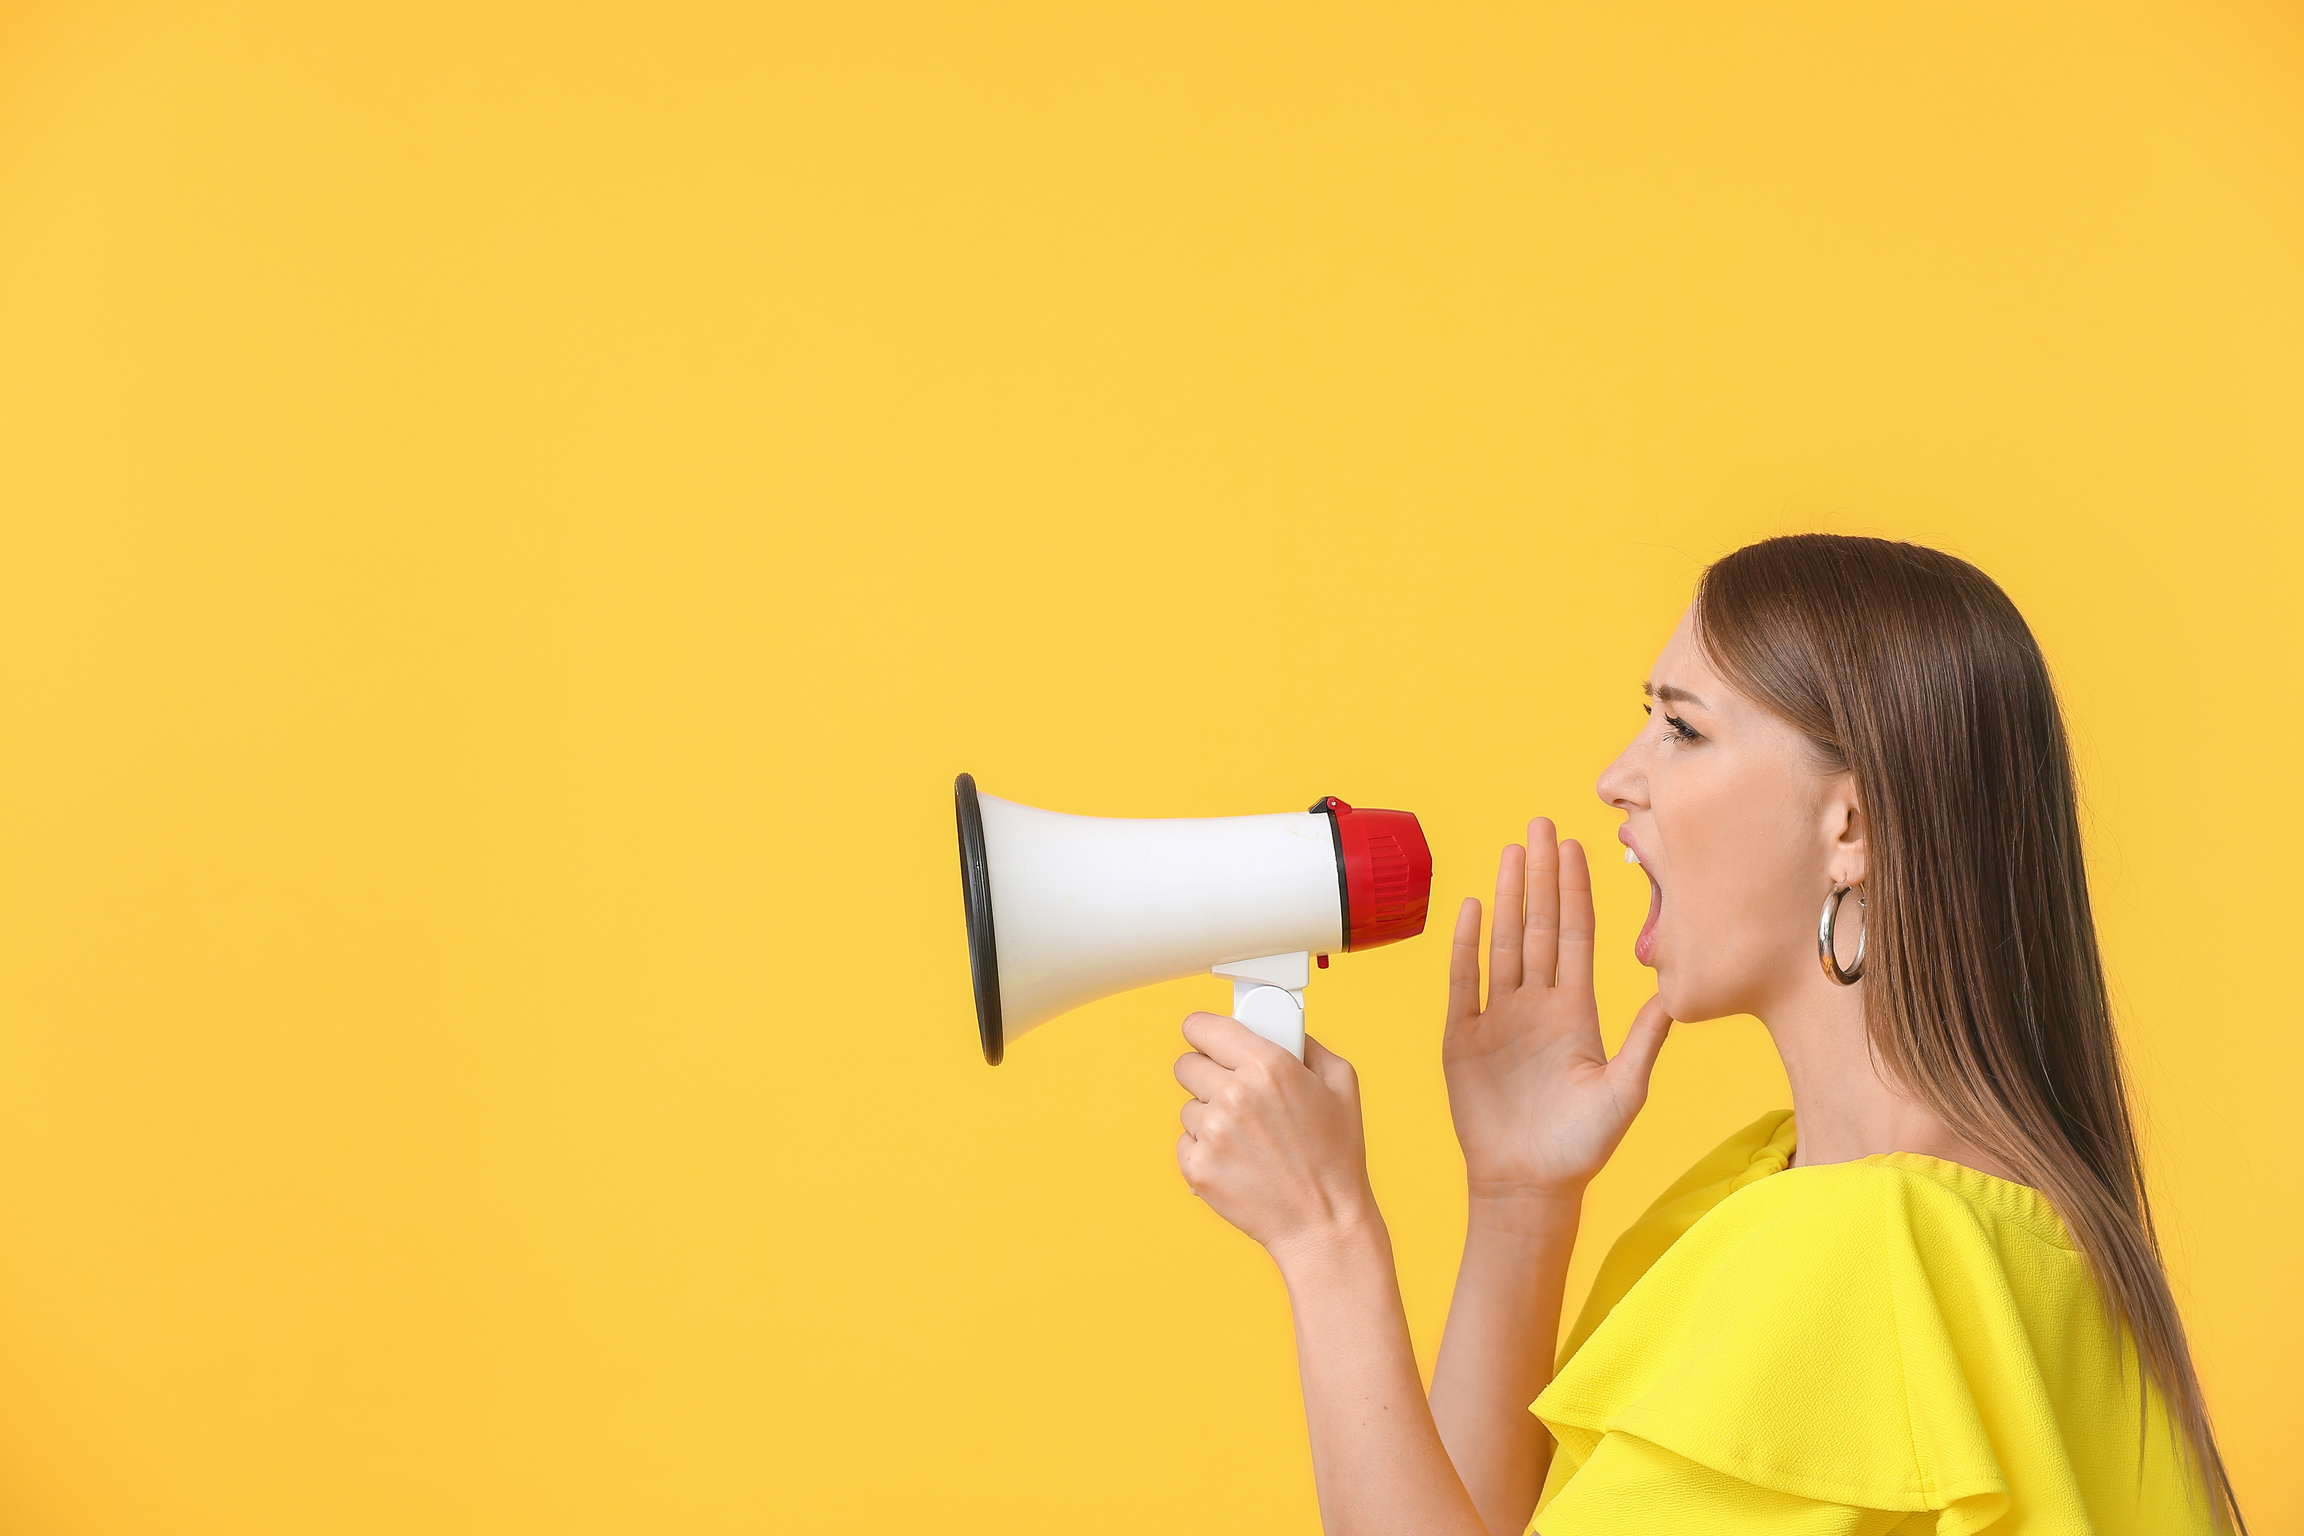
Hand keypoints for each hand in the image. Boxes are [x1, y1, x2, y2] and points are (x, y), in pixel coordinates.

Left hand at [1174, 1014, 1381, 1262]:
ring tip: (1247, 1138)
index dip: (1204, 1032)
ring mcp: (1212, 1133)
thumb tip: (1281, 1026)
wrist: (1324, 1223)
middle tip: (1233, 1092)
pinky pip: (1185, 1141)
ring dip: (1209, 1116)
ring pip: (1188, 1106)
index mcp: (1268, 1066)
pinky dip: (1205, 1150)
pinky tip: (1238, 1161)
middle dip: (1207, 1074)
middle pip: (1186, 1065)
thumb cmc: (1336, 1156)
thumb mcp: (1341, 1084)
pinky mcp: (1197, 1167)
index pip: (1201, 1027)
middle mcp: (1235, 1095)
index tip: (1206, 1039)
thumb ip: (1306, 1045)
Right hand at [1442, 819, 1672, 1201]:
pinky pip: (1465, 981)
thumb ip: (1644, 1042)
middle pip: (1539, 926)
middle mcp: (1538, 1005)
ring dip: (1509, 897)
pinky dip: (1467, 944)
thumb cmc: (1581, 1146)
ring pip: (1504, 943)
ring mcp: (1499, 1017)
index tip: (1576, 847)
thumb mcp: (1625, 1092)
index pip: (1576, 937)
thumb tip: (1674, 996)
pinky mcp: (1464, 1038)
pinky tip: (1475, 908)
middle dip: (1541, 874)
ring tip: (1511, 851)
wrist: (1529, 1184)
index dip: (1577, 891)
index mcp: (1577, 1012)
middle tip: (1539, 824)